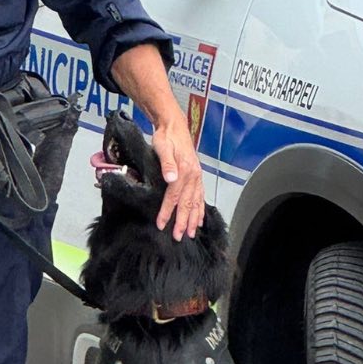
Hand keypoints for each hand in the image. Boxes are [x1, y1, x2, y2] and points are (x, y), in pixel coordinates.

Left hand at [152, 114, 204, 240]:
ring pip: (196, 202)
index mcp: (185, 171)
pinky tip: (199, 218)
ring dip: (193, 219)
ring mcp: (197, 176)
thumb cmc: (166, 137)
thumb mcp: (162, 147)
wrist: (174, 126)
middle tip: (178, 237)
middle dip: (183, 222)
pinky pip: (200, 196)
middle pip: (187, 203)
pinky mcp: (197, 176)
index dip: (168, 211)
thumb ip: (167, 164)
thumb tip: (170, 179)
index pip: (174, 196)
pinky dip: (200, 209)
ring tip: (191, 233)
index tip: (161, 224)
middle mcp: (193, 176)